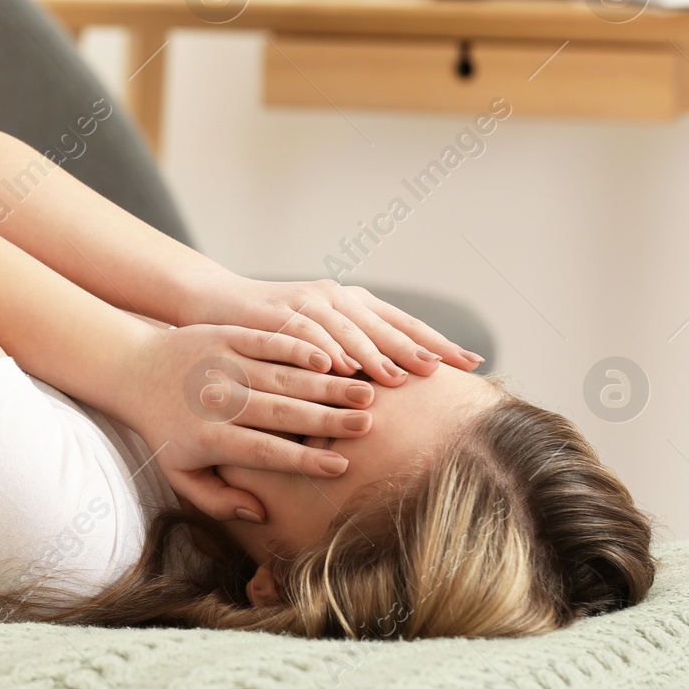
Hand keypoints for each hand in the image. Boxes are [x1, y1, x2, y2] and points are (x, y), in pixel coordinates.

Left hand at [114, 322, 378, 522]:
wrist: (131, 369)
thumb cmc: (164, 429)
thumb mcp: (179, 473)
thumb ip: (217, 500)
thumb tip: (259, 514)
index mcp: (208, 437)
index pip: (263, 452)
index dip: (301, 461)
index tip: (340, 467)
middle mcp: (217, 400)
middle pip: (280, 412)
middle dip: (327, 420)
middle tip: (368, 425)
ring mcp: (223, 364)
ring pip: (282, 376)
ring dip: (326, 385)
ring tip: (365, 392)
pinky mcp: (226, 335)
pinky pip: (268, 342)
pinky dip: (299, 348)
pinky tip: (331, 358)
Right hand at [186, 276, 483, 385]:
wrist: (215, 307)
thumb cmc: (276, 334)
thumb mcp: (323, 342)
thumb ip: (358, 358)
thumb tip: (406, 391)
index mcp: (352, 304)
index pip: (403, 323)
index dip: (437, 342)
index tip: (473, 363)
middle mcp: (334, 297)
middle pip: (383, 323)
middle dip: (413, 347)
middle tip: (441, 372)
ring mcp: (304, 302)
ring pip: (345, 328)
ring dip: (370, 353)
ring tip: (394, 378)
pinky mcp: (273, 312)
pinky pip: (300, 332)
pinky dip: (320, 348)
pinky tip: (336, 368)